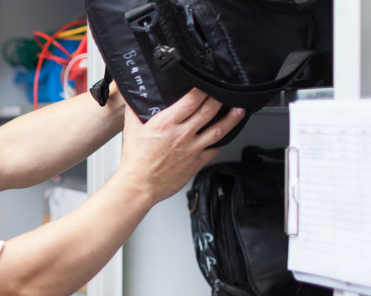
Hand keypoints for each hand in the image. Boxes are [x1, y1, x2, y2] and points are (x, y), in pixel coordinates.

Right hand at [116, 88, 244, 204]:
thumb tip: (131, 95)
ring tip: (239, 110)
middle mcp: (182, 134)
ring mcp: (192, 149)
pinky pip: (215, 148)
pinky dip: (222, 140)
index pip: (191, 101)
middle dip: (219, 98)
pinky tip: (225, 135)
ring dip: (232, 117)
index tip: (207, 83)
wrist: (140, 184)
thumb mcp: (131, 129)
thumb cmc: (135, 159)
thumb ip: (133, 109)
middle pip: (209, 110)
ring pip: (219, 129)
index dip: (203, 89)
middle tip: (224, 91)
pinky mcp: (197, 162)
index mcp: (166, 124)